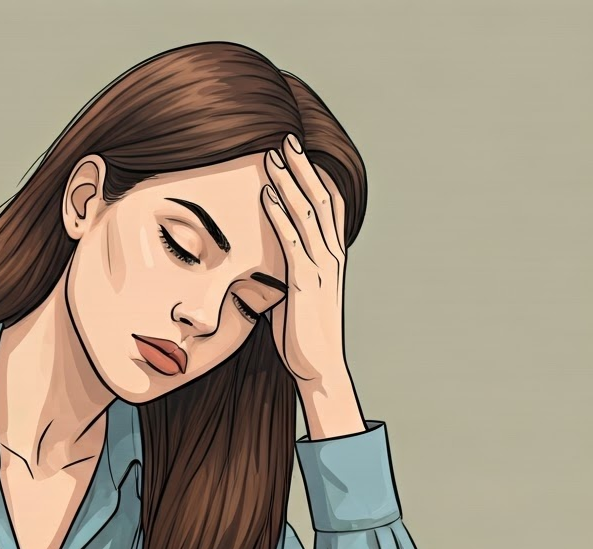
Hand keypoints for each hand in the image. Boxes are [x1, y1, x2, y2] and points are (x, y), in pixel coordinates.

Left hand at [261, 135, 347, 384]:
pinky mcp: (307, 283)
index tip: (297, 154)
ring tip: (273, 155)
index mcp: (332, 257)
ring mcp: (322, 268)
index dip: (315, 177)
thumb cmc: (302, 337)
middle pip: (322, 199)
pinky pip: (293, 242)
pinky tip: (266, 196)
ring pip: (308, 213)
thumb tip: (260, 268)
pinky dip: (279, 216)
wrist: (318, 367)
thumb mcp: (293, 298)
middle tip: (286, 138)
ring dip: (289, 182)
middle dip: (303, 167)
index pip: (329, 206)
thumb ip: (283, 276)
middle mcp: (332, 256)